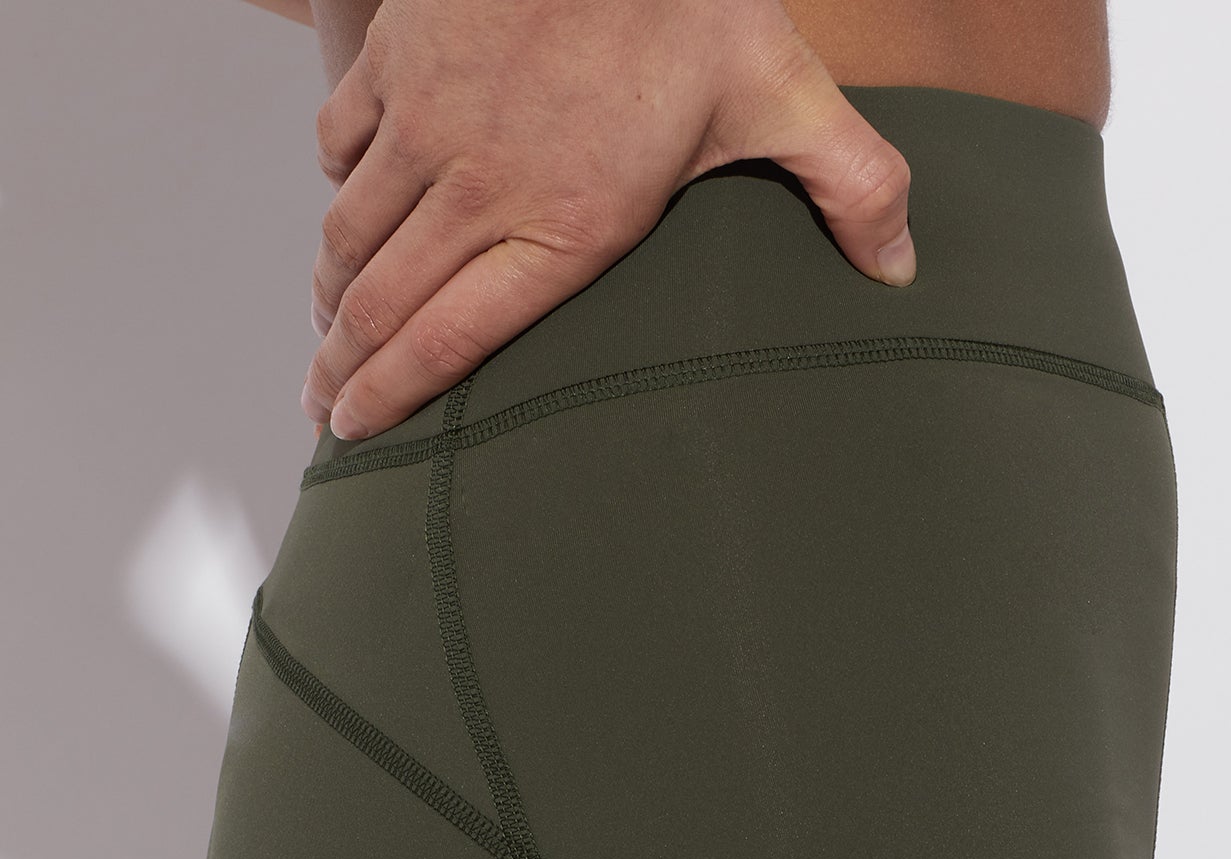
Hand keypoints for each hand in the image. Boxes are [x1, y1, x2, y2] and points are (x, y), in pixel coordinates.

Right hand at [304, 0, 914, 439]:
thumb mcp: (790, 91)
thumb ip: (854, 189)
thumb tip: (903, 270)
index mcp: (566, 220)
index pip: (453, 337)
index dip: (395, 396)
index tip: (358, 433)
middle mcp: (481, 181)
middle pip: (383, 301)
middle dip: (344, 369)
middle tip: (326, 413)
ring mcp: (429, 115)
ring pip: (351, 230)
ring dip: (332, 291)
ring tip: (327, 337)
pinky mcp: (401, 54)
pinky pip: (340, 141)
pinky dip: (338, 187)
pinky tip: (348, 215)